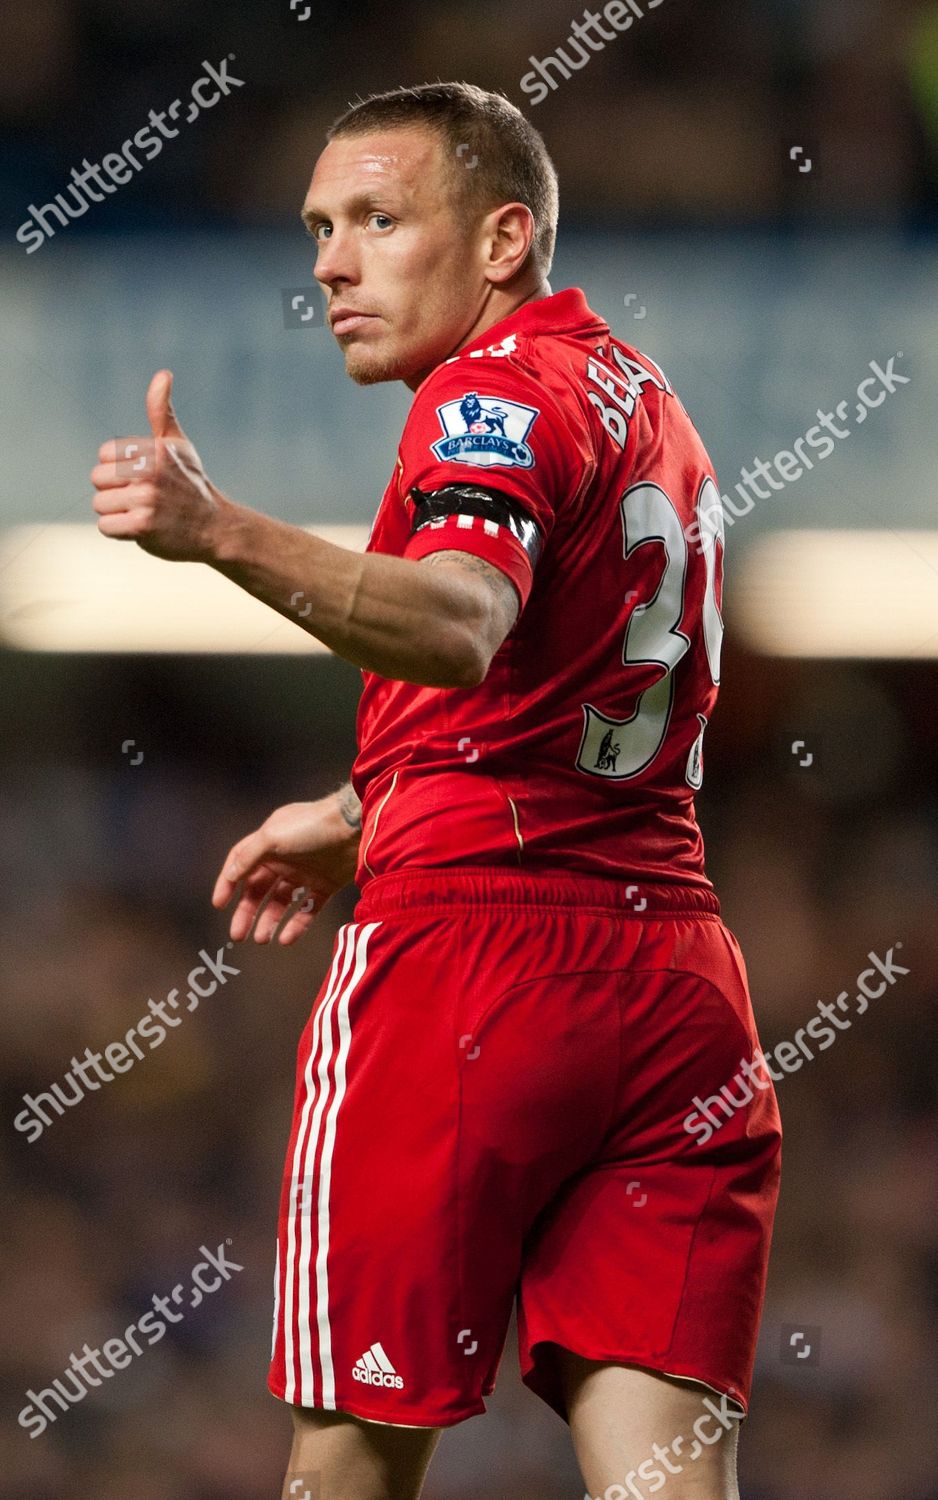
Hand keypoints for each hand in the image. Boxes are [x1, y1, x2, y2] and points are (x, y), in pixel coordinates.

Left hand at [91, 370, 231, 560]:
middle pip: (97, 479)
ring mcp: (146, 500)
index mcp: (153, 449)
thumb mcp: (179, 445)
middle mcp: (149, 472)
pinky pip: (106, 527)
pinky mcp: (142, 526)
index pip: (105, 455)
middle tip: (143, 499)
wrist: (216, 528)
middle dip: (115, 492)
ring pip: (100, 504)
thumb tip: (163, 374)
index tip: (143, 478)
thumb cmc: (192, 485)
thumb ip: (161, 411)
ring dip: (118, 513)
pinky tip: (142, 530)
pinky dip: (119, 532)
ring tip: (145, 514)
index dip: (119, 469)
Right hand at [212, 795, 359, 944]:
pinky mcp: (326, 885)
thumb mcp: (272, 837)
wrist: (357, 827)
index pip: (241, 864)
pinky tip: (285, 939)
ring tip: (262, 939)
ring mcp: (306, 872)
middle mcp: (285, 858)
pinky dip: (296, 925)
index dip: (228, 883)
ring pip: (282, 902)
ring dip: (269, 921)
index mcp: (269, 843)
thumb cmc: (312, 827)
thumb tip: (229, 876)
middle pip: (259, 889)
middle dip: (248, 912)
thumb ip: (248, 857)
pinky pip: (307, 909)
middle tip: (238, 935)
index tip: (219, 905)